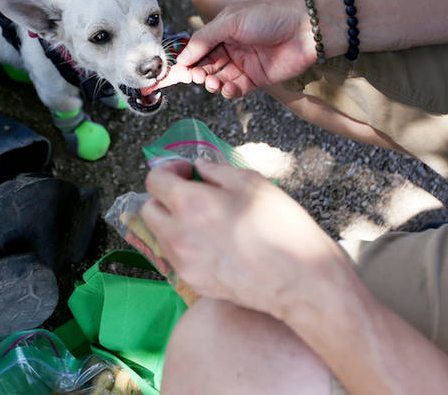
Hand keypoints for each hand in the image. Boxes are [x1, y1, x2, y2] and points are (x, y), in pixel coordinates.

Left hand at [140, 158, 346, 320]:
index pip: (154, 180)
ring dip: (172, 222)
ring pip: (159, 235)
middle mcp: (178, 235)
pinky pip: (175, 258)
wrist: (299, 280)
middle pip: (148, 209)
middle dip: (164, 197)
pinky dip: (185, 246)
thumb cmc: (281, 227)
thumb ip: (217, 170)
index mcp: (191, 204)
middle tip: (192, 194)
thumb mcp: (252, 183)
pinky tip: (213, 244)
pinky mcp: (193, 282)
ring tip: (205, 221)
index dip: (169, 169)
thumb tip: (198, 166)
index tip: (187, 171)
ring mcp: (183, 262)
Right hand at [152, 0, 318, 97]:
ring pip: (218, 79)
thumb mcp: (231, 21)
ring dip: (212, 83)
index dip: (185, 60)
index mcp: (222, 29)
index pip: (197, 47)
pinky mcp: (257, 78)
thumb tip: (183, 56)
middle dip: (197, 73)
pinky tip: (229, 88)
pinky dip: (229, 91)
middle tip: (195, 77)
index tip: (172, 72)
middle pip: (205, 65)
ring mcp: (243, 63)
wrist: (306, 29)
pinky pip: (236, 89)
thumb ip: (205, 39)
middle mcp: (231, 46)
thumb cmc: (270, 16)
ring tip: (214, 82)